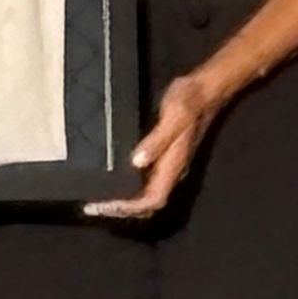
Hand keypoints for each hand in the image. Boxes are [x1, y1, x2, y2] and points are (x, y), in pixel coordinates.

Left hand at [84, 70, 222, 220]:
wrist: (204, 88)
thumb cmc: (189, 100)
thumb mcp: (174, 116)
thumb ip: (157, 140)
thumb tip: (136, 162)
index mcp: (174, 165)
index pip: (152, 200)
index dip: (129, 208)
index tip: (104, 206)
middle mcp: (171, 170)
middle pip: (148, 203)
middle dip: (122, 210)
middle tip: (93, 207)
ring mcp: (168, 164)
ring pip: (145, 194)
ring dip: (123, 201)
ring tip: (97, 200)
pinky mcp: (163, 156)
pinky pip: (144, 180)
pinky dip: (127, 187)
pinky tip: (110, 180)